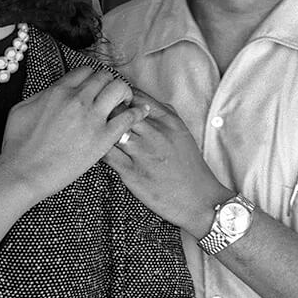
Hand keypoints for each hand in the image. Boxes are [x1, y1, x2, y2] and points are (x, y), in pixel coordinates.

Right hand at [0, 66, 149, 201]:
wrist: (23, 172)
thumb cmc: (17, 144)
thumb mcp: (22, 108)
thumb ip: (42, 95)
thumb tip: (53, 91)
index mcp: (58, 91)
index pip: (85, 71)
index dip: (92, 77)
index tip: (94, 86)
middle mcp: (78, 99)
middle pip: (104, 77)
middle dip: (109, 83)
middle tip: (111, 94)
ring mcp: (92, 118)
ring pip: (119, 88)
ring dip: (124, 92)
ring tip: (124, 101)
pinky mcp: (103, 138)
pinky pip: (128, 117)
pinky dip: (138, 112)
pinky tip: (143, 111)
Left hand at [103, 88, 230, 237]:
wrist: (198, 199)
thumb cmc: (189, 166)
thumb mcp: (182, 132)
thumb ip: (164, 113)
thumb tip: (141, 99)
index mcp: (168, 122)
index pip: (137, 97)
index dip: (121, 97)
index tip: (115, 101)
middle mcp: (155, 134)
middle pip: (120, 111)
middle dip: (108, 112)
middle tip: (102, 117)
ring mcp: (143, 153)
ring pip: (111, 130)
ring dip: (103, 131)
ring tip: (100, 134)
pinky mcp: (132, 173)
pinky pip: (107, 154)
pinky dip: (100, 150)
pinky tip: (99, 151)